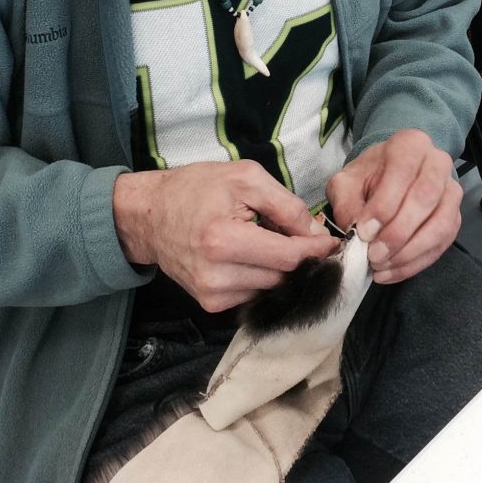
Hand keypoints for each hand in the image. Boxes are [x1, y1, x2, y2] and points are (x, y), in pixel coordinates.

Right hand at [112, 160, 337, 311]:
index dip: (316, 249)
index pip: (289, 256)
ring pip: (271, 288)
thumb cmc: (196, 188)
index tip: (332, 241)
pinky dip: (259, 277)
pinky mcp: (209, 304)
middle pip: (283, 275)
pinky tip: (248, 256)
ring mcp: (211, 295)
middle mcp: (216, 275)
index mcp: (224, 240)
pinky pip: (253, 295)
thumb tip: (316, 234)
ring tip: (266, 241)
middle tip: (298, 234)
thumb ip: (286, 206)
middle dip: (298, 256)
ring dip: (278, 268)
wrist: (149, 214)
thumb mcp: (245, 178)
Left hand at [325, 129, 461, 284]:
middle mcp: (438, 164)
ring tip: (380, 266)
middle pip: (425, 199)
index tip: (363, 232)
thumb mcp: (347, 182)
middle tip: (373, 255)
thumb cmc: (367, 177)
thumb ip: (347, 203)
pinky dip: (415, 263)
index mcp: (410, 145)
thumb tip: (355, 232)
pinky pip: (441, 245)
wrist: (386, 178)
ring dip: (409, 252)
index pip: (402, 172)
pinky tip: (390, 272)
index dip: (384, 205)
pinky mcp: (455, 219)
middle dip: (398, 232)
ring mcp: (451, 192)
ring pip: (440, 225)